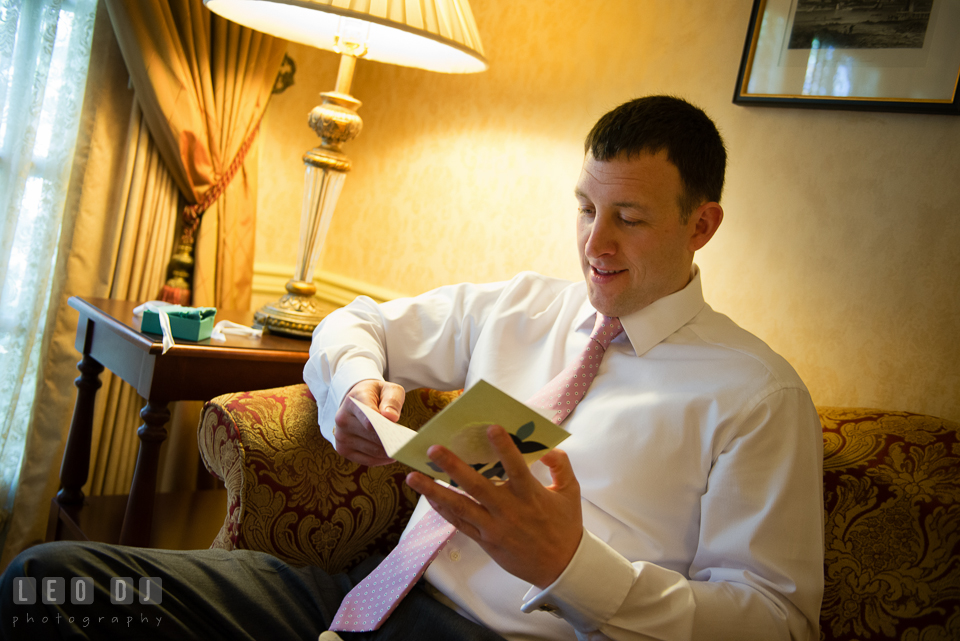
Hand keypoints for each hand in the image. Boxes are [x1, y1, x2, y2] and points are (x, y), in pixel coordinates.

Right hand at [333, 379, 404, 465]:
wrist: (357, 400)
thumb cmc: (376, 395)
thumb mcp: (388, 389)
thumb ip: (392, 400)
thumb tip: (391, 417)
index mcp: (352, 401)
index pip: (369, 418)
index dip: (384, 426)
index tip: (399, 431)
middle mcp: (342, 420)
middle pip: (372, 436)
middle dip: (391, 439)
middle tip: (408, 443)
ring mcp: (341, 436)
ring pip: (372, 450)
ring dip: (389, 451)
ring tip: (403, 448)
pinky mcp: (343, 450)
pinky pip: (367, 460)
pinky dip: (382, 460)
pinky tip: (393, 455)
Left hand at [406, 425, 582, 588]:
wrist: (561, 567)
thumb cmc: (566, 527)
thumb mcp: (571, 492)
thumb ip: (561, 466)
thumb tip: (548, 448)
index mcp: (530, 495)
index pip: (516, 467)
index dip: (504, 447)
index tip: (491, 427)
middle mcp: (509, 510)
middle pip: (477, 486)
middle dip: (453, 467)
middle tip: (433, 449)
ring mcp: (494, 526)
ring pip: (460, 506)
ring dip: (435, 490)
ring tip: (413, 476)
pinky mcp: (485, 540)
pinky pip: (459, 524)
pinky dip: (442, 510)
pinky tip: (428, 496)